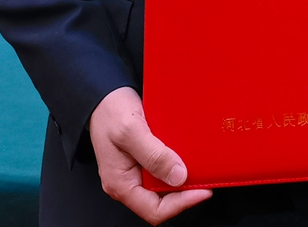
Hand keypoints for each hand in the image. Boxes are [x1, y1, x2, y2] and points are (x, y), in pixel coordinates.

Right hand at [88, 86, 211, 223]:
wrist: (103, 95)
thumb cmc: (109, 111)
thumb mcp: (131, 131)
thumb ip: (154, 155)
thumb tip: (178, 177)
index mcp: (121, 184)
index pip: (154, 210)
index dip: (181, 203)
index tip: (203, 190)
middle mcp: (128, 183)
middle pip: (162, 200)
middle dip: (185, 190)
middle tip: (204, 175)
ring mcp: (136, 172)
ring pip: (164, 185)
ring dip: (182, 176)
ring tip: (198, 165)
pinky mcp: (143, 160)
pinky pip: (163, 169)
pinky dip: (177, 164)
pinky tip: (187, 153)